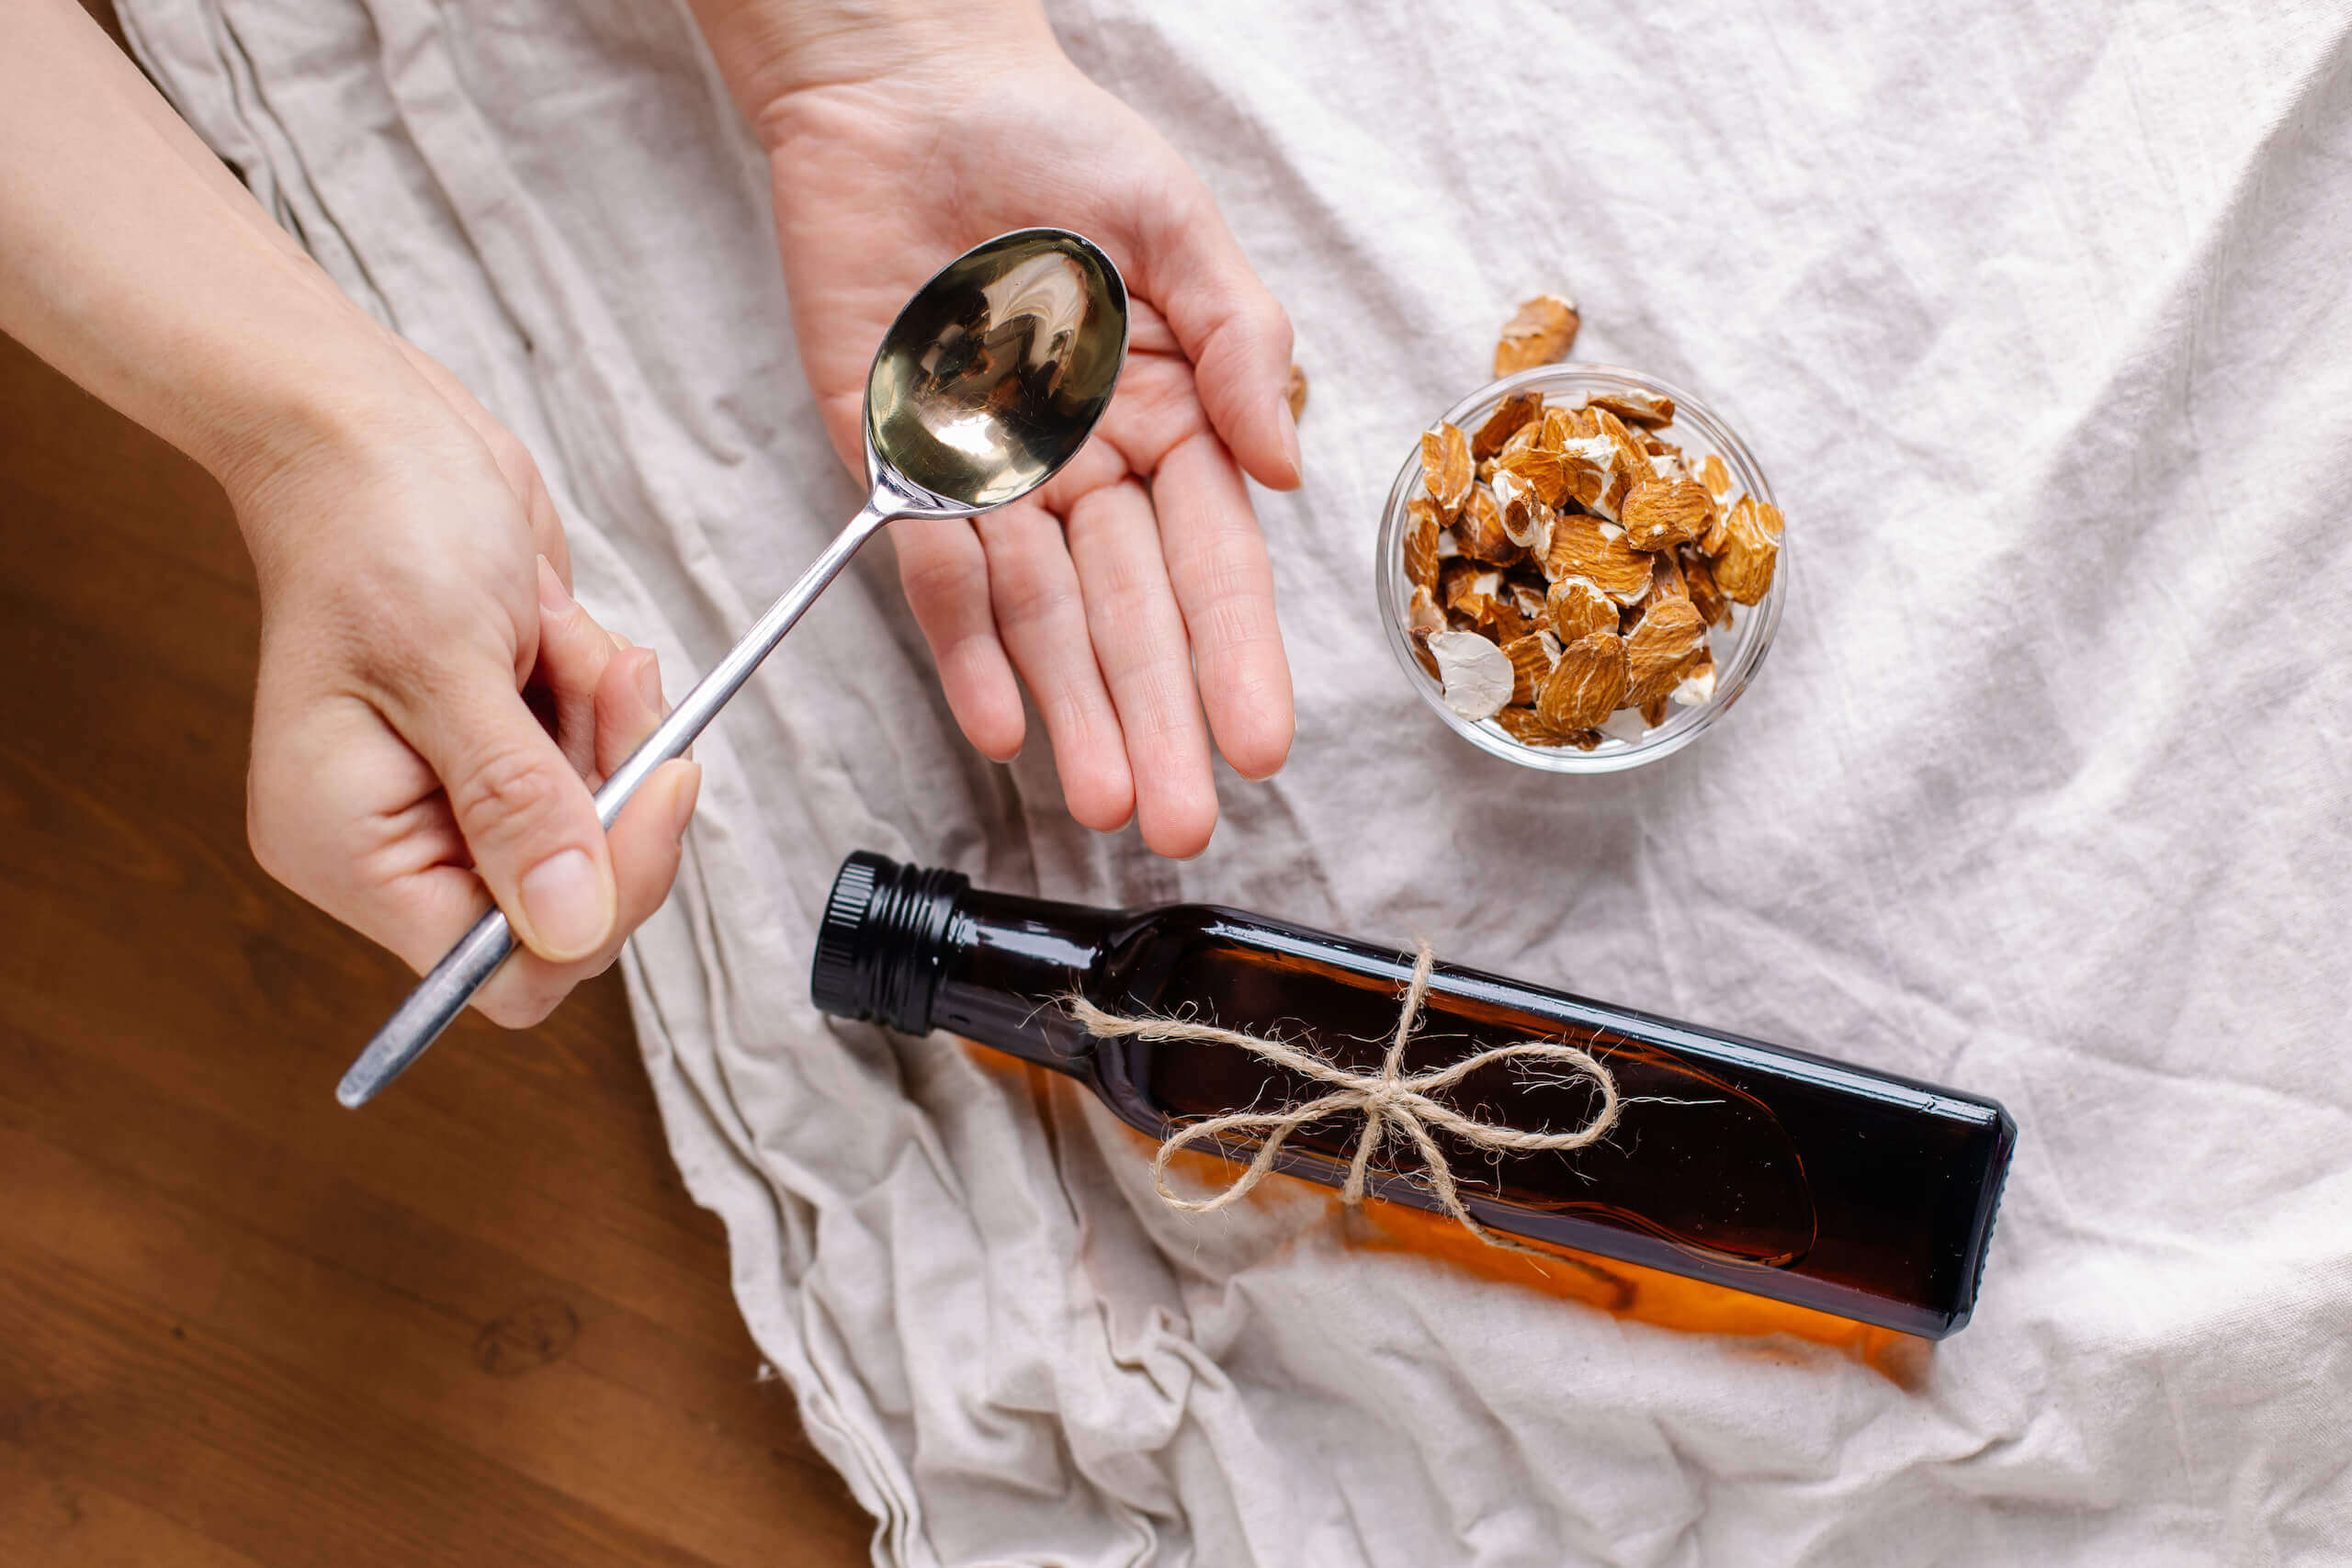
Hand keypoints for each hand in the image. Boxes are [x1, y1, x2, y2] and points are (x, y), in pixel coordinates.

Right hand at [235, 353, 700, 1025]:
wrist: (375, 428)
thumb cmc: (376, 523)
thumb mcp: (446, 663)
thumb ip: (516, 805)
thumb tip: (570, 926)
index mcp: (351, 851)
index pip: (497, 971)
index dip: (595, 906)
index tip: (648, 797)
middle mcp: (399, 842)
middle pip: (569, 904)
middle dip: (612, 794)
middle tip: (615, 689)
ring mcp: (457, 797)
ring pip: (599, 828)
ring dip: (611, 731)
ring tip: (566, 639)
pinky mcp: (508, 748)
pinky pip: (601, 765)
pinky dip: (606, 701)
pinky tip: (563, 631)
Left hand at [748, 34, 1300, 858]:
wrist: (907, 88)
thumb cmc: (1057, 144)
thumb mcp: (1179, 226)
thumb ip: (1241, 342)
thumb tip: (1286, 469)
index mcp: (1170, 419)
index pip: (1214, 562)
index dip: (1238, 654)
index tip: (1260, 741)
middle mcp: (1086, 468)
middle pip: (1129, 615)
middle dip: (1157, 719)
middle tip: (1181, 817)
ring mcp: (992, 477)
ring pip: (1039, 618)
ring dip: (1070, 711)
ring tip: (1104, 797)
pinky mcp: (898, 464)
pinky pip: (932, 571)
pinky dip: (961, 649)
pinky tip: (997, 726)